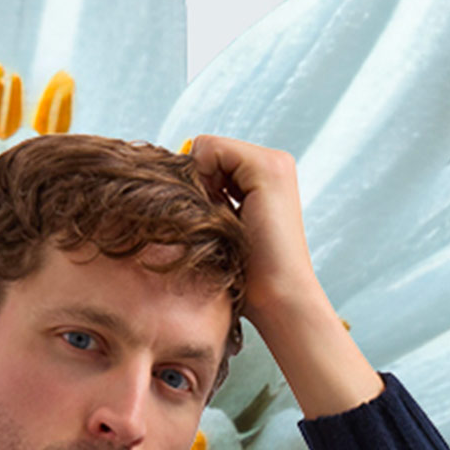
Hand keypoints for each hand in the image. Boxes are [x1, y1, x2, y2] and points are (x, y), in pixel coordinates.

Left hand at [188, 134, 317, 329]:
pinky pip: (210, 149)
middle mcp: (273, 166)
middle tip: (213, 225)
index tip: (210, 224)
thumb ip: (209, 204)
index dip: (200, 189)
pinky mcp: (267, 168)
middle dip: (199, 187)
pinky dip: (202, 178)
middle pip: (207, 154)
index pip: (212, 163)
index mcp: (265, 180)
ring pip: (207, 150)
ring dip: (201, 187)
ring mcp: (273, 163)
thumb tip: (171, 187)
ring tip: (220, 223)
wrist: (278, 300)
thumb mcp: (223, 234)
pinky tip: (219, 213)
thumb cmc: (248, 280)